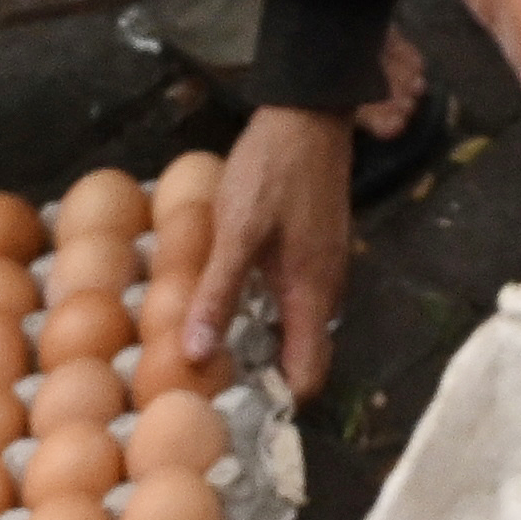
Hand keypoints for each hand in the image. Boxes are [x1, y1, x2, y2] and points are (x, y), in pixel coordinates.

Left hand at [156, 92, 367, 398]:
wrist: (307, 113)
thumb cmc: (271, 171)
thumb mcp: (235, 232)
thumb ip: (217, 295)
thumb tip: (194, 358)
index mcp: (310, 293)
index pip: (308, 374)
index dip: (275, 399)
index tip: (230, 406)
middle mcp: (326, 289)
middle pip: (302, 354)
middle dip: (261, 374)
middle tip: (207, 380)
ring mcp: (324, 266)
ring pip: (296, 325)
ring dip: (261, 340)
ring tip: (208, 342)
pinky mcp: (315, 247)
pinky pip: (294, 297)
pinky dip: (266, 309)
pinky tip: (229, 296)